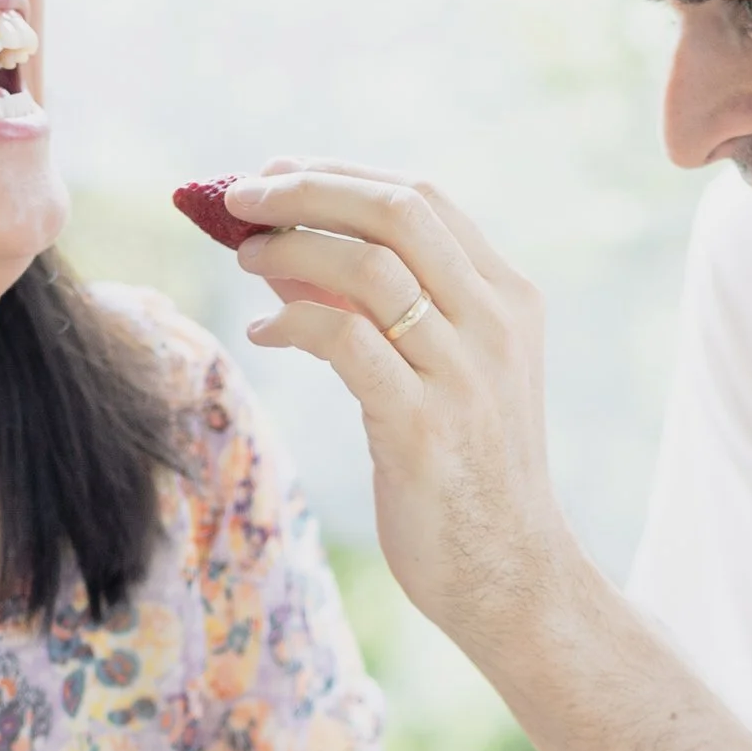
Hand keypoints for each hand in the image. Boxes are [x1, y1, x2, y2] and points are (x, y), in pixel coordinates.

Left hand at [227, 162, 567, 650]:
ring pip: (368, 265)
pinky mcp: (424, 426)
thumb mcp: (447, 376)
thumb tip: (291, 253)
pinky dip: (292, 321)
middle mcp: (495, 323)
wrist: (514, 577)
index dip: (340, 174)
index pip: (422, 198)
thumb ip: (388, 312)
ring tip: (243, 259)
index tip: (278, 173)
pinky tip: (263, 333)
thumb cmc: (468, 477)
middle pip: (395, 210)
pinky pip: (345, 339)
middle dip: (305, 189)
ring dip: (288, 247)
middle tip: (238, 196)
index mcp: (509, 298)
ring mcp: (464, 373)